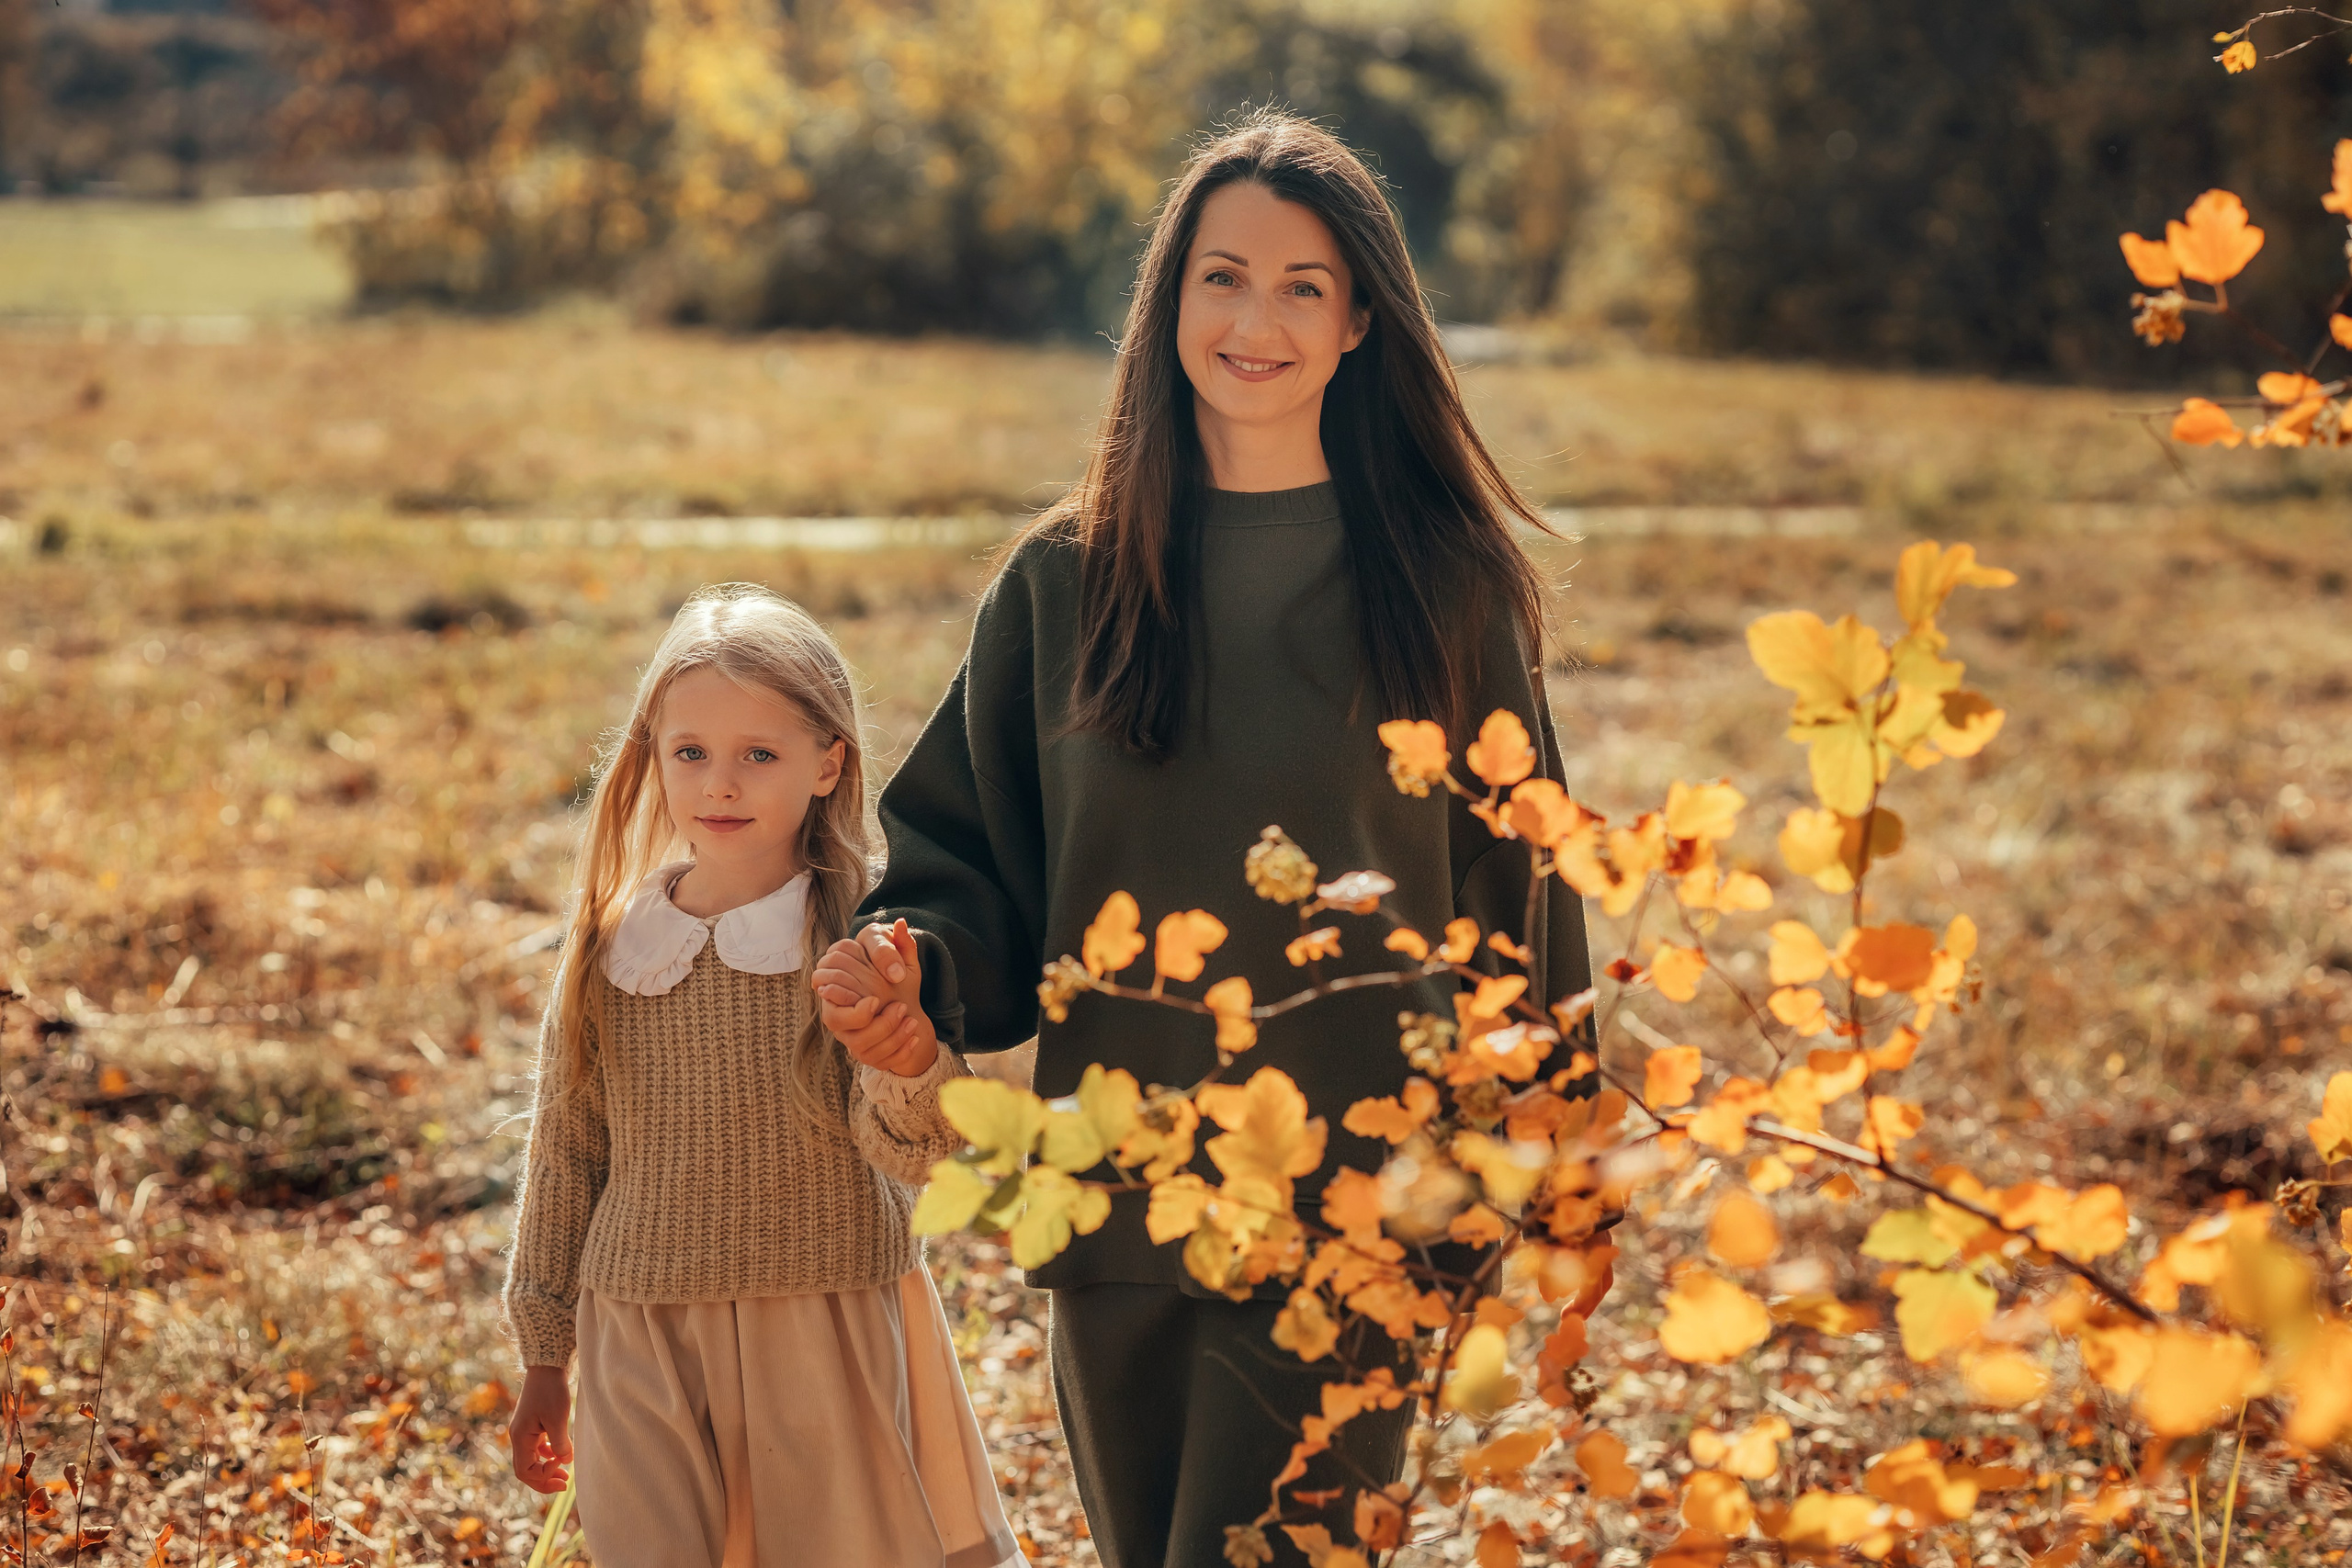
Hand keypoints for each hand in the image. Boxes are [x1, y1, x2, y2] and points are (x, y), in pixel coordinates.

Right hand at [510, 1363, 572, 1492]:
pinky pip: (537, 1449)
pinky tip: (561, 1454)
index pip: (525, 1471)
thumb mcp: (557, 1418)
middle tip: (564, 1484)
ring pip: (532, 1460)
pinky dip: (548, 1456)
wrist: (547, 1366)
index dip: (543, 1476)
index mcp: (520, 1437)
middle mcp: (519, 1437)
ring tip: (565, 1474)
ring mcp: (525, 1431)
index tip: (562, 1466)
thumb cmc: (551, 1390)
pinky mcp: (533, 1425)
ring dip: (546, 1469)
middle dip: (544, 1480)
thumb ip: (560, 1443)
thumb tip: (565, 1461)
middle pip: (526, 1469)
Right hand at [815, 920, 938, 1076]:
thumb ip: (896, 942)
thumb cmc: (894, 974)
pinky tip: (915, 1037)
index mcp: (836, 983)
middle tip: (901, 1007)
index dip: (848, 991)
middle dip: (870, 1019)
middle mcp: (836, 1011)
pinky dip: (898, 1051)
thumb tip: (901, 925)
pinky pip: (876, 1059)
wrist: (906, 1003)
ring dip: (888, 1033)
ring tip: (911, 1020)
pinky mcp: (864, 1052)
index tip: (880, 993)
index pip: (824, 984)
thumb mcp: (899, 956)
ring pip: (857, 1044)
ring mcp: (847, 1034)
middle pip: (835, 1021)